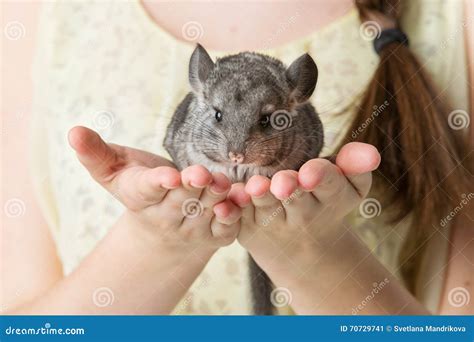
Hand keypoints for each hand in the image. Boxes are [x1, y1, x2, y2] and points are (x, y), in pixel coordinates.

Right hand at [68, 126, 240, 254]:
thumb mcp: (114, 169)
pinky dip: (234, 217)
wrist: (162, 224)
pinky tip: (241, 201)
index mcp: (141, 197)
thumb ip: (95, 153)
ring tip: (222, 184)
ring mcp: (191, 229)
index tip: (168, 176)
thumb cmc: (138, 185)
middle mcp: (166, 217)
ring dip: (216, 199)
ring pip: (205, 213)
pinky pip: (225, 229)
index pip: (148, 191)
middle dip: (192, 187)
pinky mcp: (214, 236)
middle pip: (181, 200)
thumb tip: (73, 132)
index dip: (159, 183)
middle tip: (203, 174)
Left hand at [229, 142, 380, 271]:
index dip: (321, 178)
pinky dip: (232, 213)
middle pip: (296, 198)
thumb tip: (372, 153)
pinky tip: (227, 203)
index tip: (311, 173)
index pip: (330, 186)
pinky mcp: (248, 229)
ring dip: (260, 198)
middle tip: (283, 183)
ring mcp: (273, 223)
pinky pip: (238, 219)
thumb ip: (355, 166)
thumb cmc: (325, 202)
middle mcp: (303, 215)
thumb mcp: (347, 188)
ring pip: (266, 208)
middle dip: (290, 189)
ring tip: (256, 187)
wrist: (304, 249)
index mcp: (330, 200)